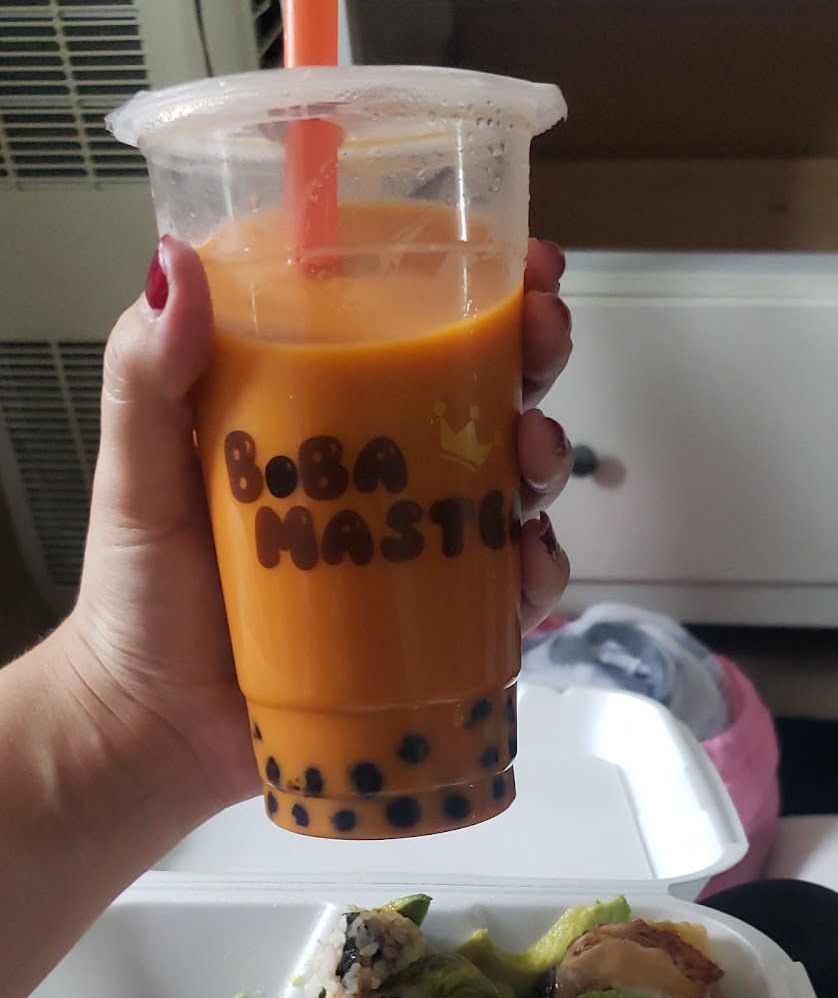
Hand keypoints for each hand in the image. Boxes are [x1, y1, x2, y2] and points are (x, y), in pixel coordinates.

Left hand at [64, 234, 573, 823]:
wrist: (149, 731)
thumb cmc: (136, 598)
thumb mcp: (135, 470)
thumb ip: (145, 374)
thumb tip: (174, 266)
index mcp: (316, 414)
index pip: (406, 330)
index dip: (474, 290)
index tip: (518, 265)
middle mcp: (376, 475)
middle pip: (480, 397)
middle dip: (532, 360)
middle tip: (541, 344)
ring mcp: (407, 553)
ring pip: (508, 489)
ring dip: (543, 459)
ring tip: (533, 457)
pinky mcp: (427, 631)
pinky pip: (503, 594)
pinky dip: (534, 574)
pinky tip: (528, 564)